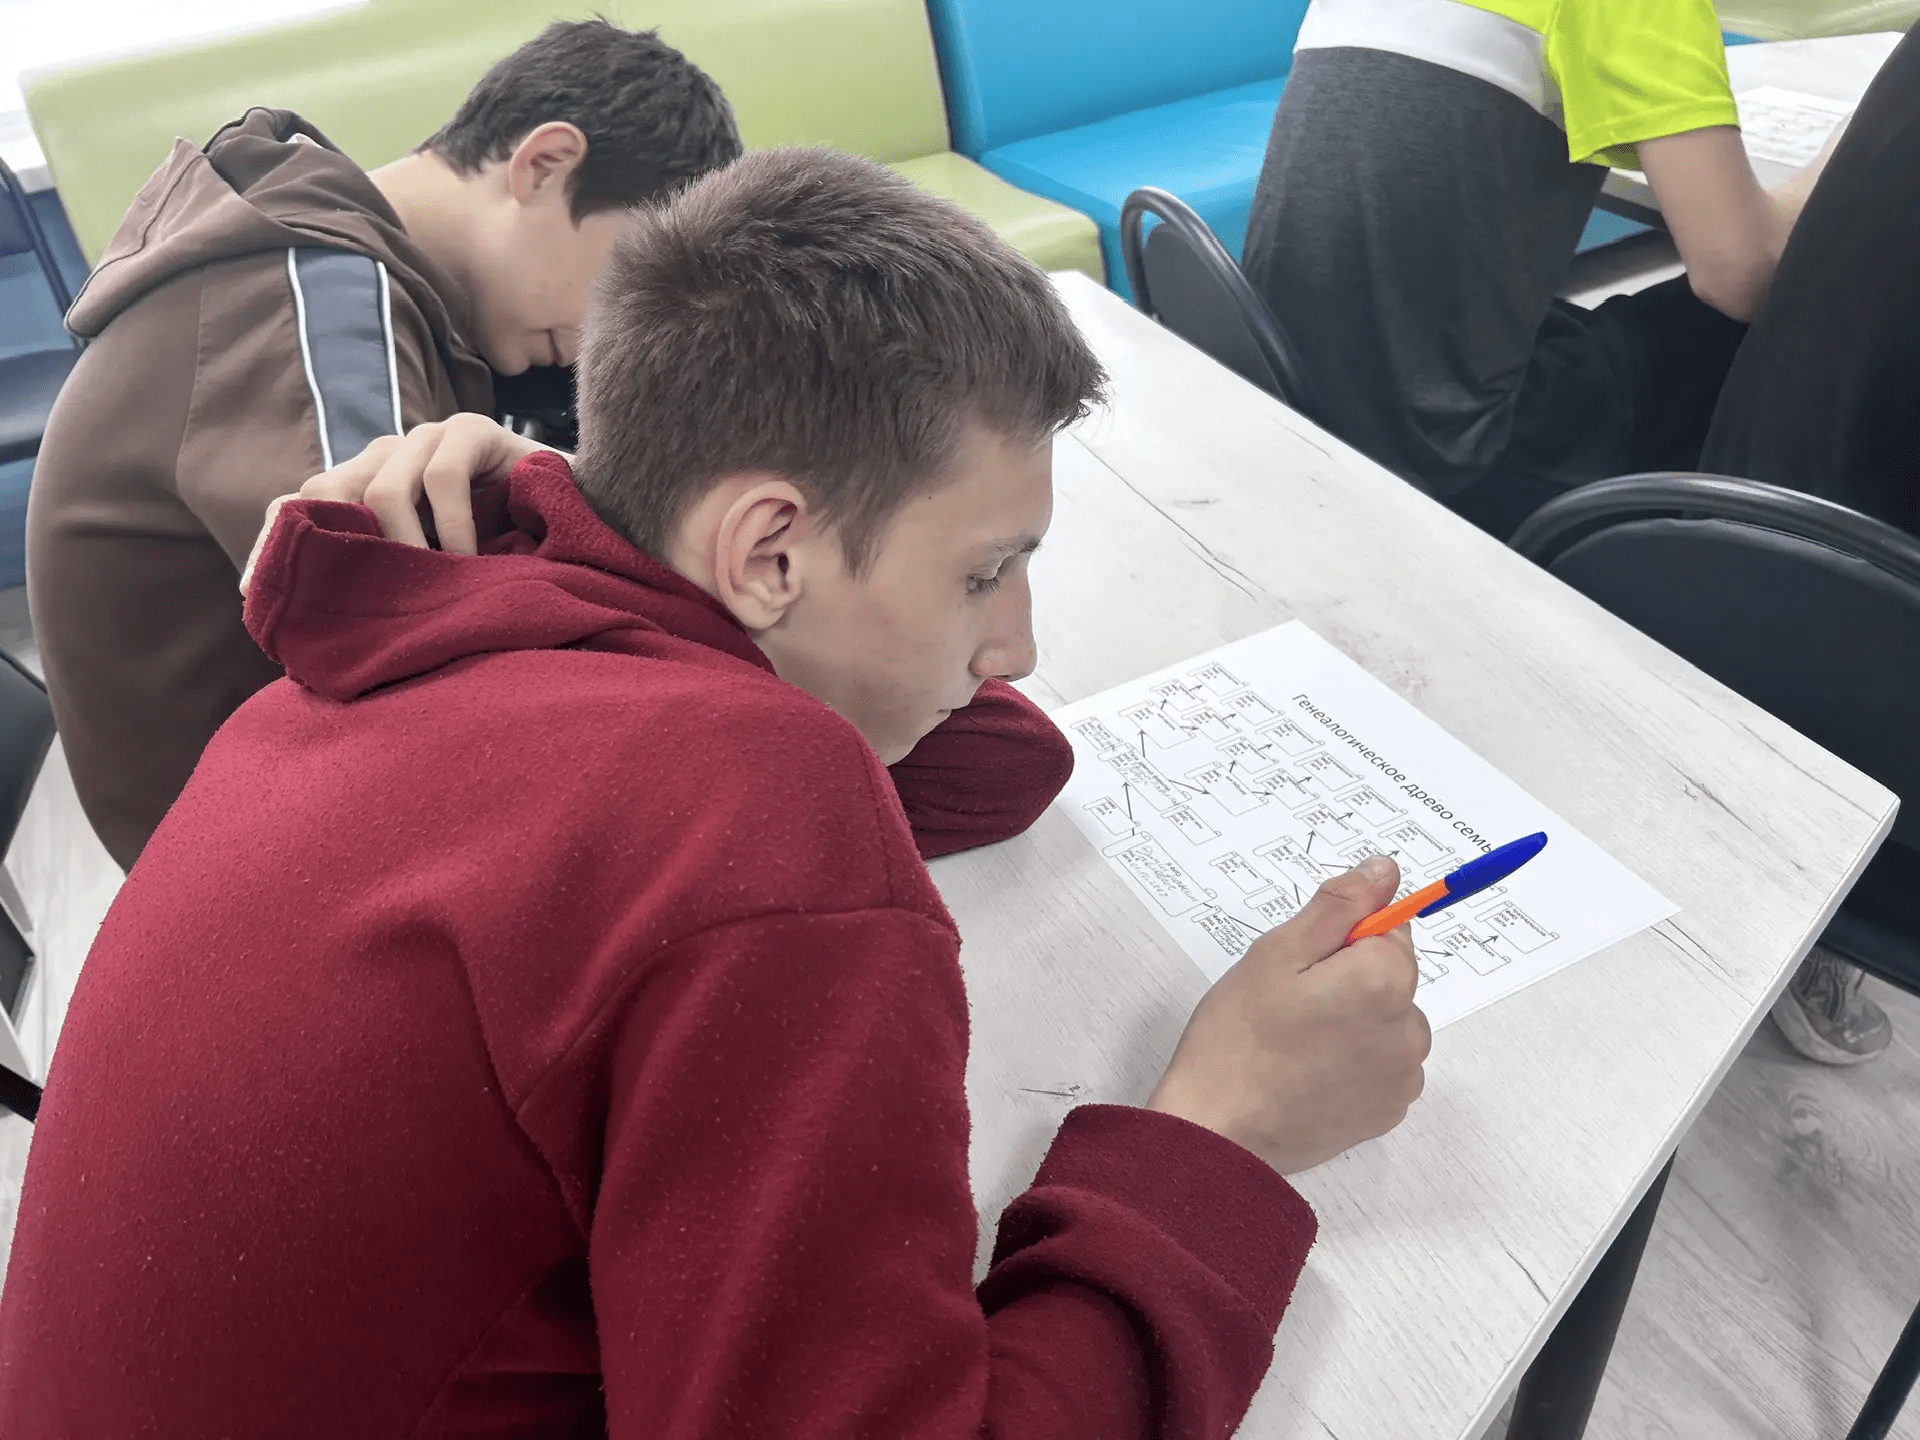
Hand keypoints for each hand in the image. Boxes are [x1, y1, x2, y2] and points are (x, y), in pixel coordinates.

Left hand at [238, 417, 554, 594]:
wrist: (581, 523)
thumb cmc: (502, 560)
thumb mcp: (427, 575)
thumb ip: (383, 582)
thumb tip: (313, 633)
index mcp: (365, 484)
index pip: (298, 504)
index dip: (272, 546)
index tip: (255, 600)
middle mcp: (386, 453)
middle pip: (326, 490)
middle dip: (343, 550)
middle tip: (372, 603)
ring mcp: (427, 436)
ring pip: (381, 487)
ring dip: (404, 547)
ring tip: (434, 584)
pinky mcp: (472, 430)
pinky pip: (439, 478)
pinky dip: (449, 529)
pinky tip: (467, 561)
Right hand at [1147, 855, 1430, 1173]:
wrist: (1218, 1130)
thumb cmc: (1236, 1039)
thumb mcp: (1276, 952)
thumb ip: (1338, 906)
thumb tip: (1384, 872)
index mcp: (1384, 979)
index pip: (1388, 929)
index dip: (1340, 939)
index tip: (1303, 963)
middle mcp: (1408, 1029)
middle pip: (1389, 977)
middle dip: (1347, 979)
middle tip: (1287, 1003)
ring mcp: (1401, 1076)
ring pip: (1385, 1021)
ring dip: (1352, 1021)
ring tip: (1294, 1042)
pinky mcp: (1388, 1111)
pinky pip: (1380, 1065)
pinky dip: (1352, 1061)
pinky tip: (1307, 1071)